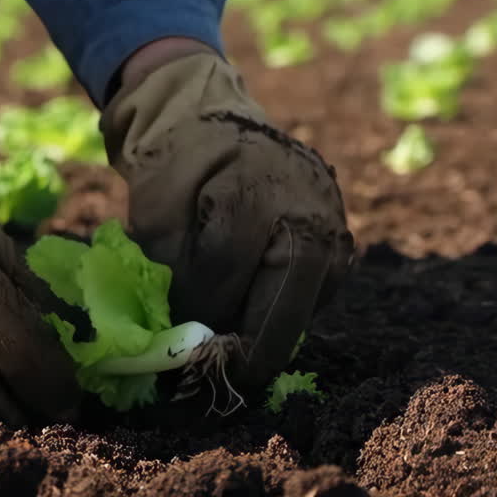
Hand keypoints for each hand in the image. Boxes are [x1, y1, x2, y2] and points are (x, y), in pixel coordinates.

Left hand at [102, 51, 353, 392]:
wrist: (214, 118)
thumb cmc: (180, 163)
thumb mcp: (153, 201)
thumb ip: (164, 259)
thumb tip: (180, 324)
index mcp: (253, 187)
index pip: (227, 263)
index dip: (200, 303)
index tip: (178, 330)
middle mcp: (308, 207)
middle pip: (290, 293)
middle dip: (258, 345)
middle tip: (230, 377)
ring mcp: (333, 225)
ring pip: (311, 301)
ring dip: (275, 331)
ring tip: (237, 348)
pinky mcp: (342, 243)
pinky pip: (320, 294)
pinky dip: (288, 312)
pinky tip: (256, 315)